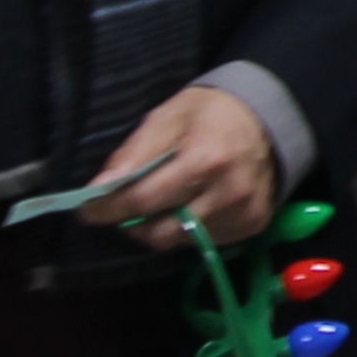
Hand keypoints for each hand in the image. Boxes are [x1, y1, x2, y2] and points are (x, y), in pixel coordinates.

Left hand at [92, 84, 282, 250]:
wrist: (269, 119)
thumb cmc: (211, 113)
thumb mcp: (167, 117)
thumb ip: (134, 154)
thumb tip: (99, 188)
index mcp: (206, 160)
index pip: (144, 200)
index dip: (109, 208)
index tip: (88, 209)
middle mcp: (228, 194)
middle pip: (160, 231)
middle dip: (134, 222)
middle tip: (126, 205)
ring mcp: (243, 214)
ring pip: (180, 241)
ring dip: (161, 226)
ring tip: (163, 200)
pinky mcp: (252, 227)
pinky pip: (203, 243)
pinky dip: (188, 229)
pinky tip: (192, 203)